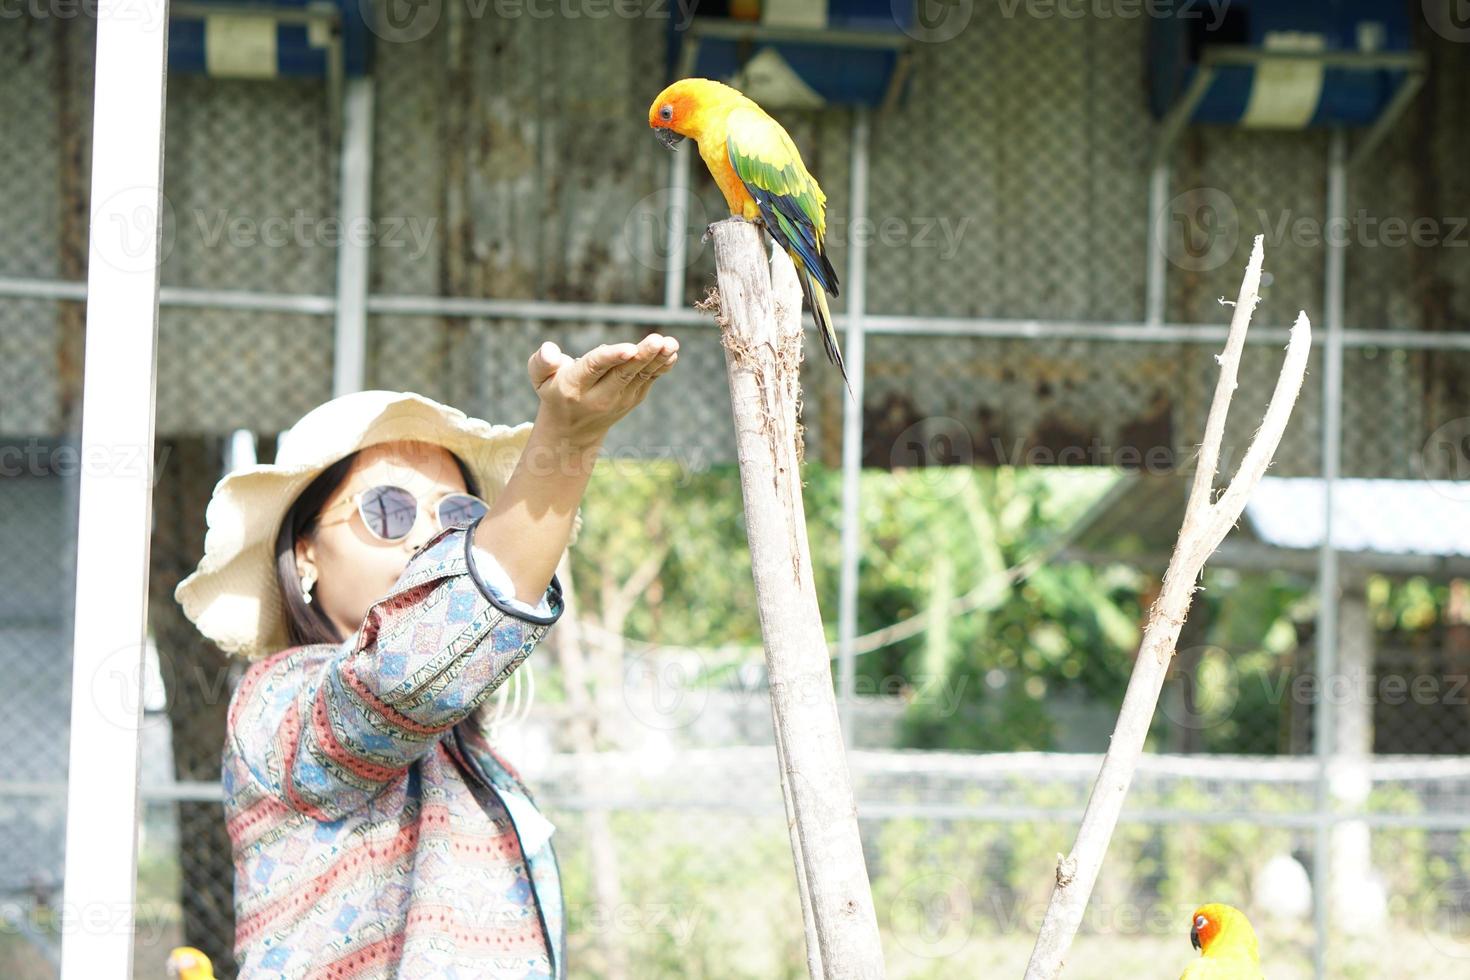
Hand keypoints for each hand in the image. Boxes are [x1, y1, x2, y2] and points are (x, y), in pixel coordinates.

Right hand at [527, 333, 679, 445]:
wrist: (572, 430)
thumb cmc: (554, 391)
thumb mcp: (540, 378)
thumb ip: (541, 362)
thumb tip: (549, 350)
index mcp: (574, 387)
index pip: (594, 369)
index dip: (612, 357)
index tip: (630, 348)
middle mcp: (599, 396)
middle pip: (623, 374)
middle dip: (642, 356)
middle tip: (658, 340)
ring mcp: (620, 400)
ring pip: (640, 376)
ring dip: (657, 359)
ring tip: (671, 344)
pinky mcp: (633, 398)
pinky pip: (649, 380)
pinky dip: (661, 366)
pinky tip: (672, 352)